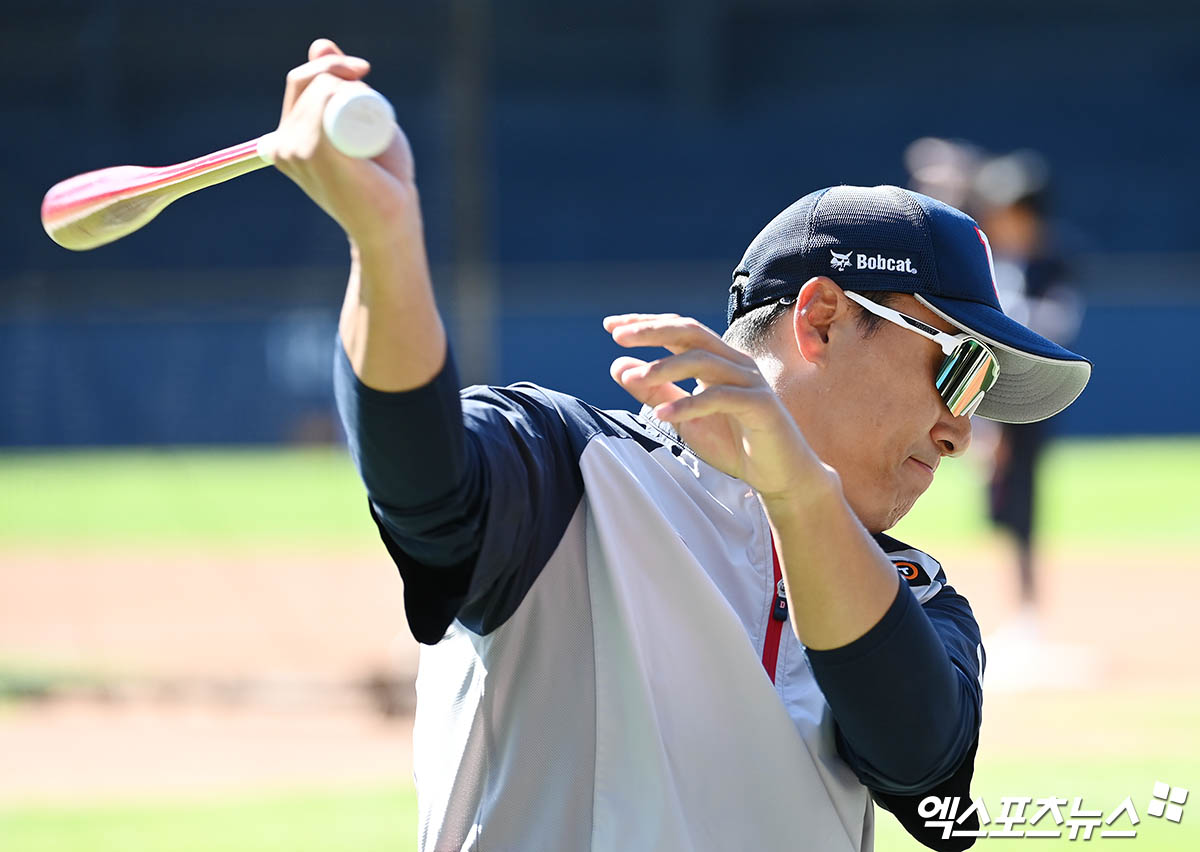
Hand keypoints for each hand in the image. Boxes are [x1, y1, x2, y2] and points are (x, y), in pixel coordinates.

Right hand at [263, 39, 418, 249]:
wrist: (392, 224)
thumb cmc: (381, 181)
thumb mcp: (359, 123)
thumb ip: (339, 86)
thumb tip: (319, 43)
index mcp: (284, 141)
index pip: (299, 81)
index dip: (330, 66)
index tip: (363, 72)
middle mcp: (282, 146)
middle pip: (309, 80)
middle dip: (344, 72)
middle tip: (375, 98)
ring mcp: (295, 150)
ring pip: (322, 87)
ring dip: (353, 87)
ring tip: (374, 128)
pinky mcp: (316, 152)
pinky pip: (324, 97)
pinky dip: (341, 90)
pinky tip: (355, 106)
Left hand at [605, 313, 826, 501]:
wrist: (779, 474)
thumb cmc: (734, 443)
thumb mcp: (684, 417)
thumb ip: (656, 391)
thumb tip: (619, 366)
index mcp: (717, 360)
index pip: (679, 330)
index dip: (646, 324)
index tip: (611, 326)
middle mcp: (734, 363)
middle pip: (691, 332)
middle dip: (653, 331)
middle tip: (619, 335)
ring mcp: (749, 382)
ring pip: (703, 360)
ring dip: (666, 367)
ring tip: (636, 379)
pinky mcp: (760, 406)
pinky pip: (719, 397)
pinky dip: (688, 404)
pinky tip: (662, 414)